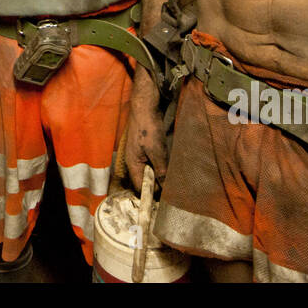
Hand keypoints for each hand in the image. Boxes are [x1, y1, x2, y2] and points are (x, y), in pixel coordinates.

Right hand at [126, 77, 167, 192]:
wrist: (146, 106)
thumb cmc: (148, 129)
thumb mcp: (156, 152)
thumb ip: (161, 170)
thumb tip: (165, 188)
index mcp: (133, 164)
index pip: (140, 187)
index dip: (151, 194)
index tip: (165, 200)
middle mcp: (134, 161)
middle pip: (145, 180)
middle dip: (157, 184)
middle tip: (173, 189)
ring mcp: (139, 153)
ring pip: (150, 170)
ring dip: (160, 174)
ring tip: (174, 178)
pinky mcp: (145, 147)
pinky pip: (153, 162)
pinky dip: (160, 165)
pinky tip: (170, 164)